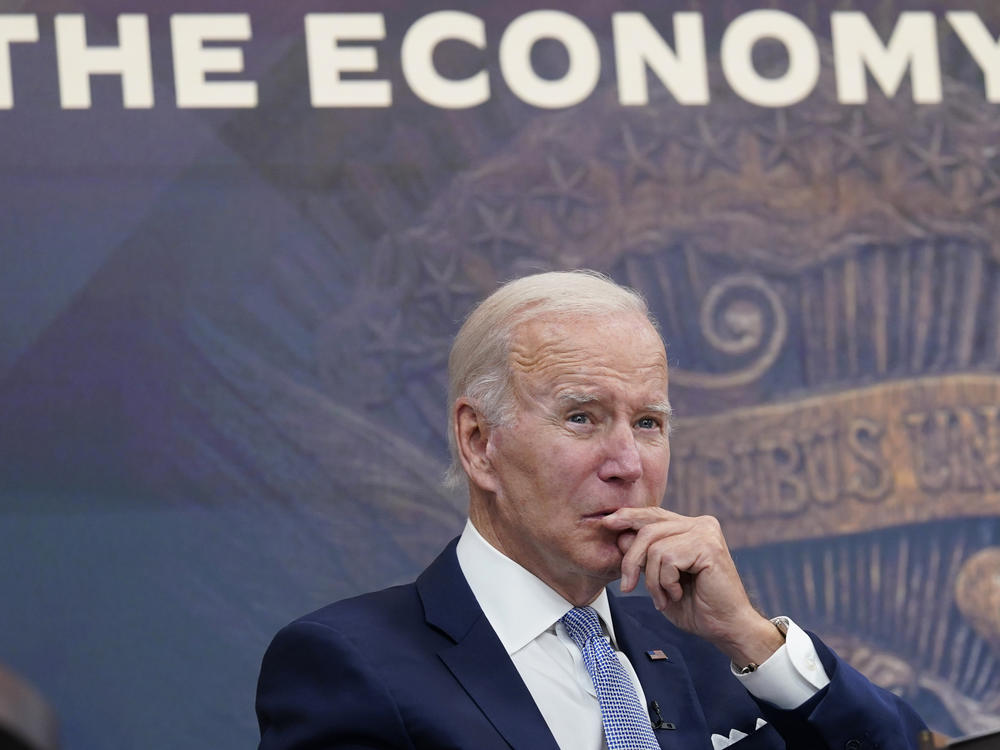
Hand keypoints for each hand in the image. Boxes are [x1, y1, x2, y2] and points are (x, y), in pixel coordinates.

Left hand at [602, 508, 784, 665]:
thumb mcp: (660, 577)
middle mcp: (700, 524)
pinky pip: (667, 559)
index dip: (630, 517)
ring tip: (665, 597)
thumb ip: (644, 556)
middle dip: (632, 560)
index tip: (608, 523)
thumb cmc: (696, 605)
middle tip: (627, 586)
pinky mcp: (708, 547)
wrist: (726, 628)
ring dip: (652, 580)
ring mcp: (705, 533)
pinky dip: (665, 582)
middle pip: (648, 529)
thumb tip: (619, 535)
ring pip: (654, 547)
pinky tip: (678, 594)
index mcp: (690, 527)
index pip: (653, 515)